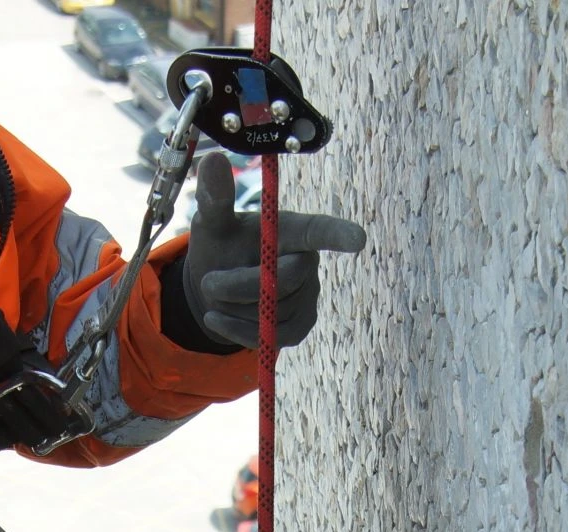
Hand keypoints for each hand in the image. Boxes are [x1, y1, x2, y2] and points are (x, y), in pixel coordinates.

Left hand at [180, 159, 366, 350]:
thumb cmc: (220, 249)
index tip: (357, 239)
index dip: (337, 235)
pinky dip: (239, 331)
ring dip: (235, 308)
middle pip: (286, 278)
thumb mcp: (212, 224)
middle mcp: (307, 261)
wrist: (212, 292)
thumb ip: (215, 199)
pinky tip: (219, 319)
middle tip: (209, 283)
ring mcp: (307, 296)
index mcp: (291, 230)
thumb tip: (212, 158)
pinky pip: (272, 336)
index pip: (318, 230)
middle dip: (242, 285)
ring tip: (215, 295)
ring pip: (274, 311)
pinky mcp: (299, 326)